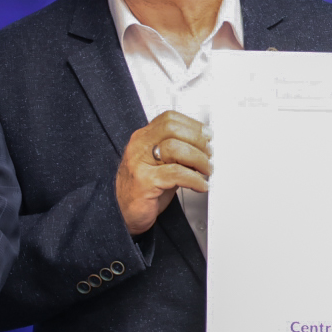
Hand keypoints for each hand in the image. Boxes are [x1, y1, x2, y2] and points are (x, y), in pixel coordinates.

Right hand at [116, 111, 211, 235]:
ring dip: (198, 159)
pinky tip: (200, 185)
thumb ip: (178, 154)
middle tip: (209, 153)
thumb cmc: (143, 190)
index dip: (192, 125)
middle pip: (172, 128)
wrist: (123, 213)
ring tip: (206, 170)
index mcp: (143, 138)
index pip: (169, 119)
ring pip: (175, 148)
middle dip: (197, 140)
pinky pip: (176, 174)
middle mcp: (139, 147)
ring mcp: (140, 163)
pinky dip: (194, 179)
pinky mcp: (144, 182)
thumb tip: (204, 149)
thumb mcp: (161, 165)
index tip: (207, 135)